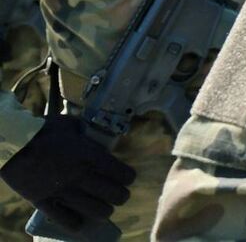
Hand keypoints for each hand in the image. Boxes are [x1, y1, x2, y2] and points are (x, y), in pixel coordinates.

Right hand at [0, 115, 135, 230]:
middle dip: (121, 196)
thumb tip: (98, 133)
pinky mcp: (45, 202)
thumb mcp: (72, 125)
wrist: (13, 144)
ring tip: (104, 208)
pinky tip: (80, 220)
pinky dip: (76, 223)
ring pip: (96, 211)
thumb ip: (87, 132)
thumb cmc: (43, 130)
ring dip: (104, 211)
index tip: (127, 177)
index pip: (124, 175)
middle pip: (116, 196)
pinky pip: (66, 220)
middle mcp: (82, 176)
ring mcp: (64, 191)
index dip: (128, 177)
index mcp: (92, 156)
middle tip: (118, 194)